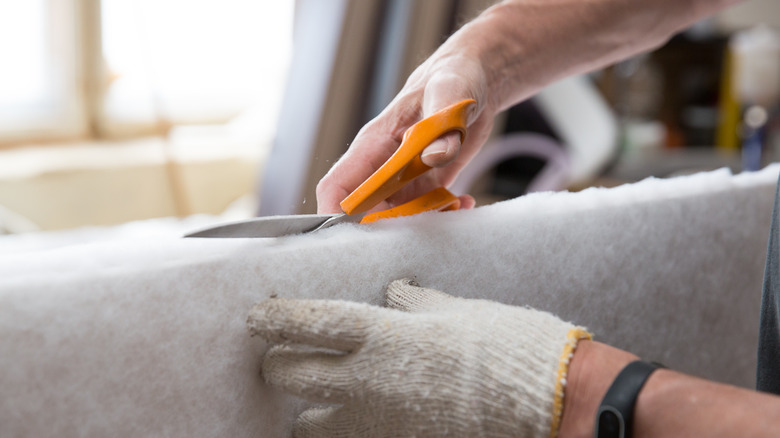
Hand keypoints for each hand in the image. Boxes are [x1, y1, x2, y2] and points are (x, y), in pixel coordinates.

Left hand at [247, 279, 590, 437]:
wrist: (541, 402)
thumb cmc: (502, 345)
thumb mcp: (456, 310)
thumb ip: (414, 304)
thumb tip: (395, 294)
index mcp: (380, 334)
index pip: (306, 323)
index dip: (274, 319)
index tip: (255, 317)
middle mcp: (364, 381)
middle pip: (289, 376)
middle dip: (276, 365)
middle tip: (279, 358)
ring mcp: (374, 422)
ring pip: (306, 424)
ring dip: (304, 410)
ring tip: (314, 400)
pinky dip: (337, 432)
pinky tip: (348, 422)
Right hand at [315, 50, 496, 213]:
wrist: (474, 79)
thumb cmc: (453, 78)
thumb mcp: (450, 95)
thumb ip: (442, 127)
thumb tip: (437, 157)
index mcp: (374, 145)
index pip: (337, 186)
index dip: (335, 215)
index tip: (353, 240)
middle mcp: (383, 167)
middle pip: (366, 213)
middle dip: (388, 231)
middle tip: (422, 229)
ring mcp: (403, 178)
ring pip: (397, 219)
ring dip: (422, 226)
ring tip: (453, 210)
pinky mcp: (426, 184)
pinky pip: (426, 213)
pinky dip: (444, 216)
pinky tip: (464, 202)